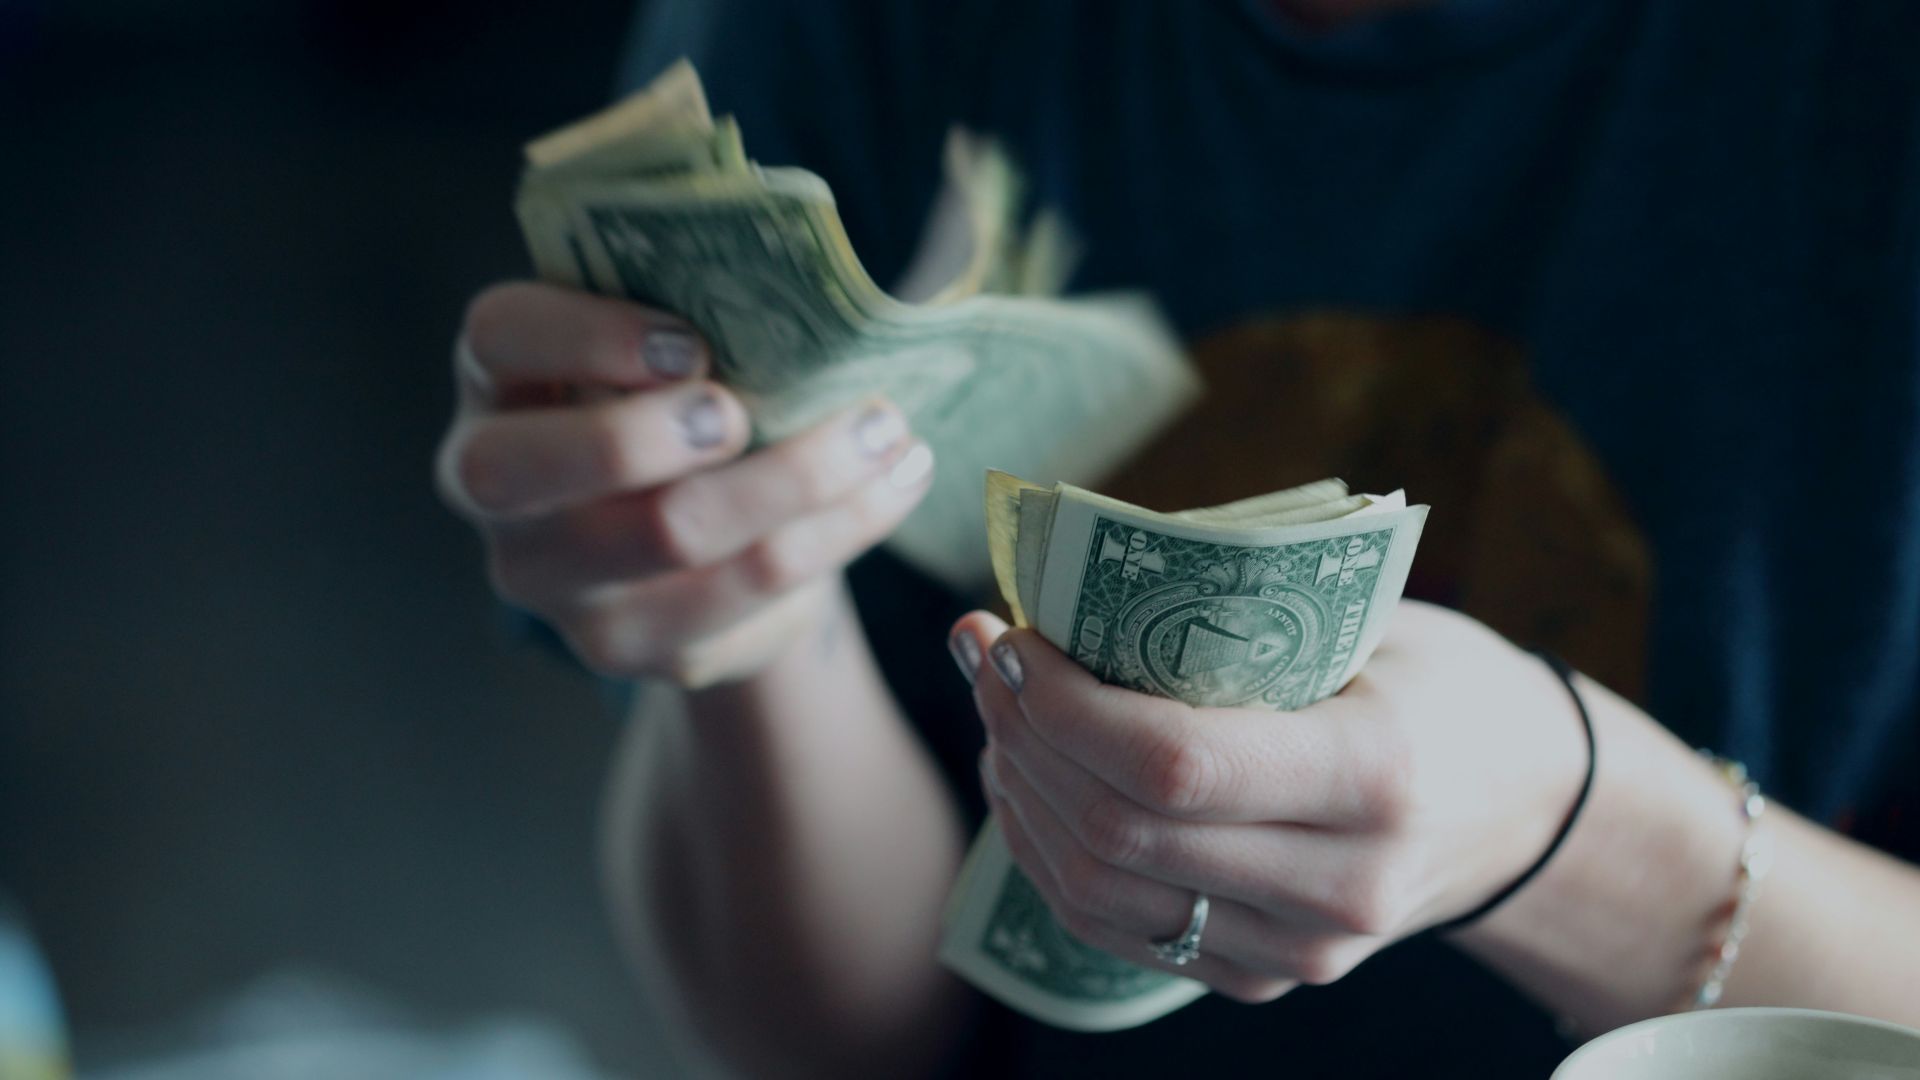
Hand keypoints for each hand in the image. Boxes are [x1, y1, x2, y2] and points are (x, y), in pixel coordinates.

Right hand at [437, 282, 933, 685]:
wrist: (704, 529)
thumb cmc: (684, 397)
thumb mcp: (669, 340)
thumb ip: (697, 302)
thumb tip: (806, 277)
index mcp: (499, 379)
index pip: (499, 337)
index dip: (585, 335)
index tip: (691, 342)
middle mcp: (495, 487)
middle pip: (536, 468)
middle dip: (651, 433)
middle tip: (747, 412)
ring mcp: (555, 582)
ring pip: (670, 536)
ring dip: (798, 478)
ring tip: (886, 431)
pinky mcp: (632, 646)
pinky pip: (745, 596)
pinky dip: (837, 533)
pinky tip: (892, 486)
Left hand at [949, 601, 1586, 1002]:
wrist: (1525, 807)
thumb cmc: (1440, 683)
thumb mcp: (1370, 622)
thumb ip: (1237, 615)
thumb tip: (1068, 582)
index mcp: (1375, 775)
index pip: (1173, 764)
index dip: (1062, 704)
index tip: (1010, 635)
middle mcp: (1340, 885)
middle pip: (1118, 832)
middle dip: (1022, 735)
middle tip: (983, 654)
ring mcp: (1301, 950)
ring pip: (1098, 892)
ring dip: (1020, 794)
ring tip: (997, 711)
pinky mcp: (1264, 977)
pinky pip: (1116, 929)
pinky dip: (1049, 853)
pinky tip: (1029, 780)